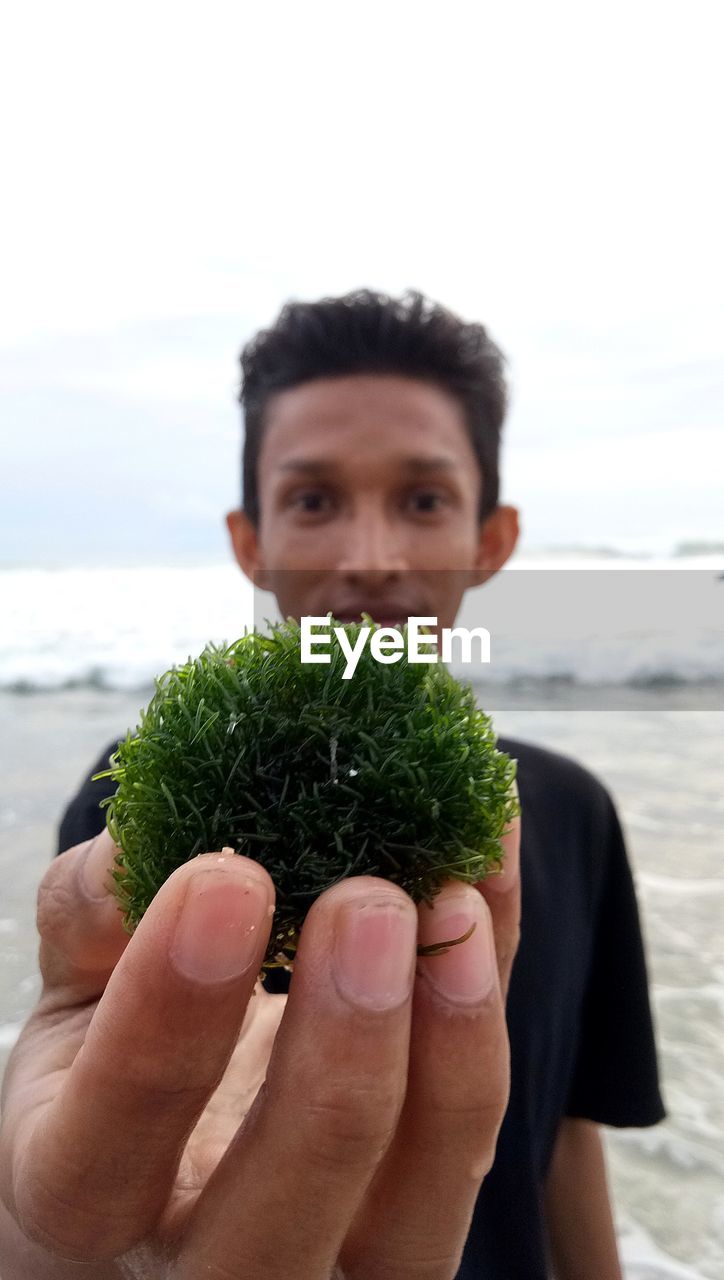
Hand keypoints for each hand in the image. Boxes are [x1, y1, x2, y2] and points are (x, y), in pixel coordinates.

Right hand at [0, 814, 519, 1279]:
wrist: (173, 1164)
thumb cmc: (108, 1073)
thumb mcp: (71, 1002)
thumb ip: (87, 925)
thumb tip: (135, 850)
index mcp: (82, 1207)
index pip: (110, 1147)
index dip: (165, 1022)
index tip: (224, 882)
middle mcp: (211, 1269)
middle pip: (285, 1213)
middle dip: (340, 1055)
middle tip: (365, 904)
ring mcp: (332, 1264)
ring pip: (419, 1205)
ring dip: (454, 1048)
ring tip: (451, 899)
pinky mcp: (419, 1222)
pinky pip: (477, 1124)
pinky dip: (495, 996)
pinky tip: (486, 881)